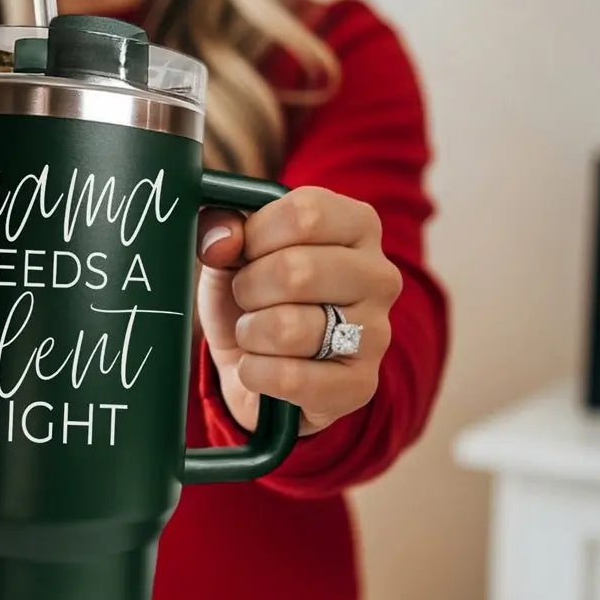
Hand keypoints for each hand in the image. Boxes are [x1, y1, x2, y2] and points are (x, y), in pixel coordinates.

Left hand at [196, 186, 402, 436]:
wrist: (256, 368)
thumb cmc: (253, 297)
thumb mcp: (229, 252)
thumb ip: (220, 227)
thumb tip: (221, 240)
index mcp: (357, 226)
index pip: (305, 214)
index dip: (256, 235)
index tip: (245, 252)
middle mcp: (379, 276)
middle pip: (295, 271)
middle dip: (248, 288)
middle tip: (247, 299)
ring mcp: (376, 333)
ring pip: (288, 328)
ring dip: (250, 333)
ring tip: (255, 333)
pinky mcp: (359, 385)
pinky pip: (288, 377)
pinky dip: (255, 373)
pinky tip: (259, 368)